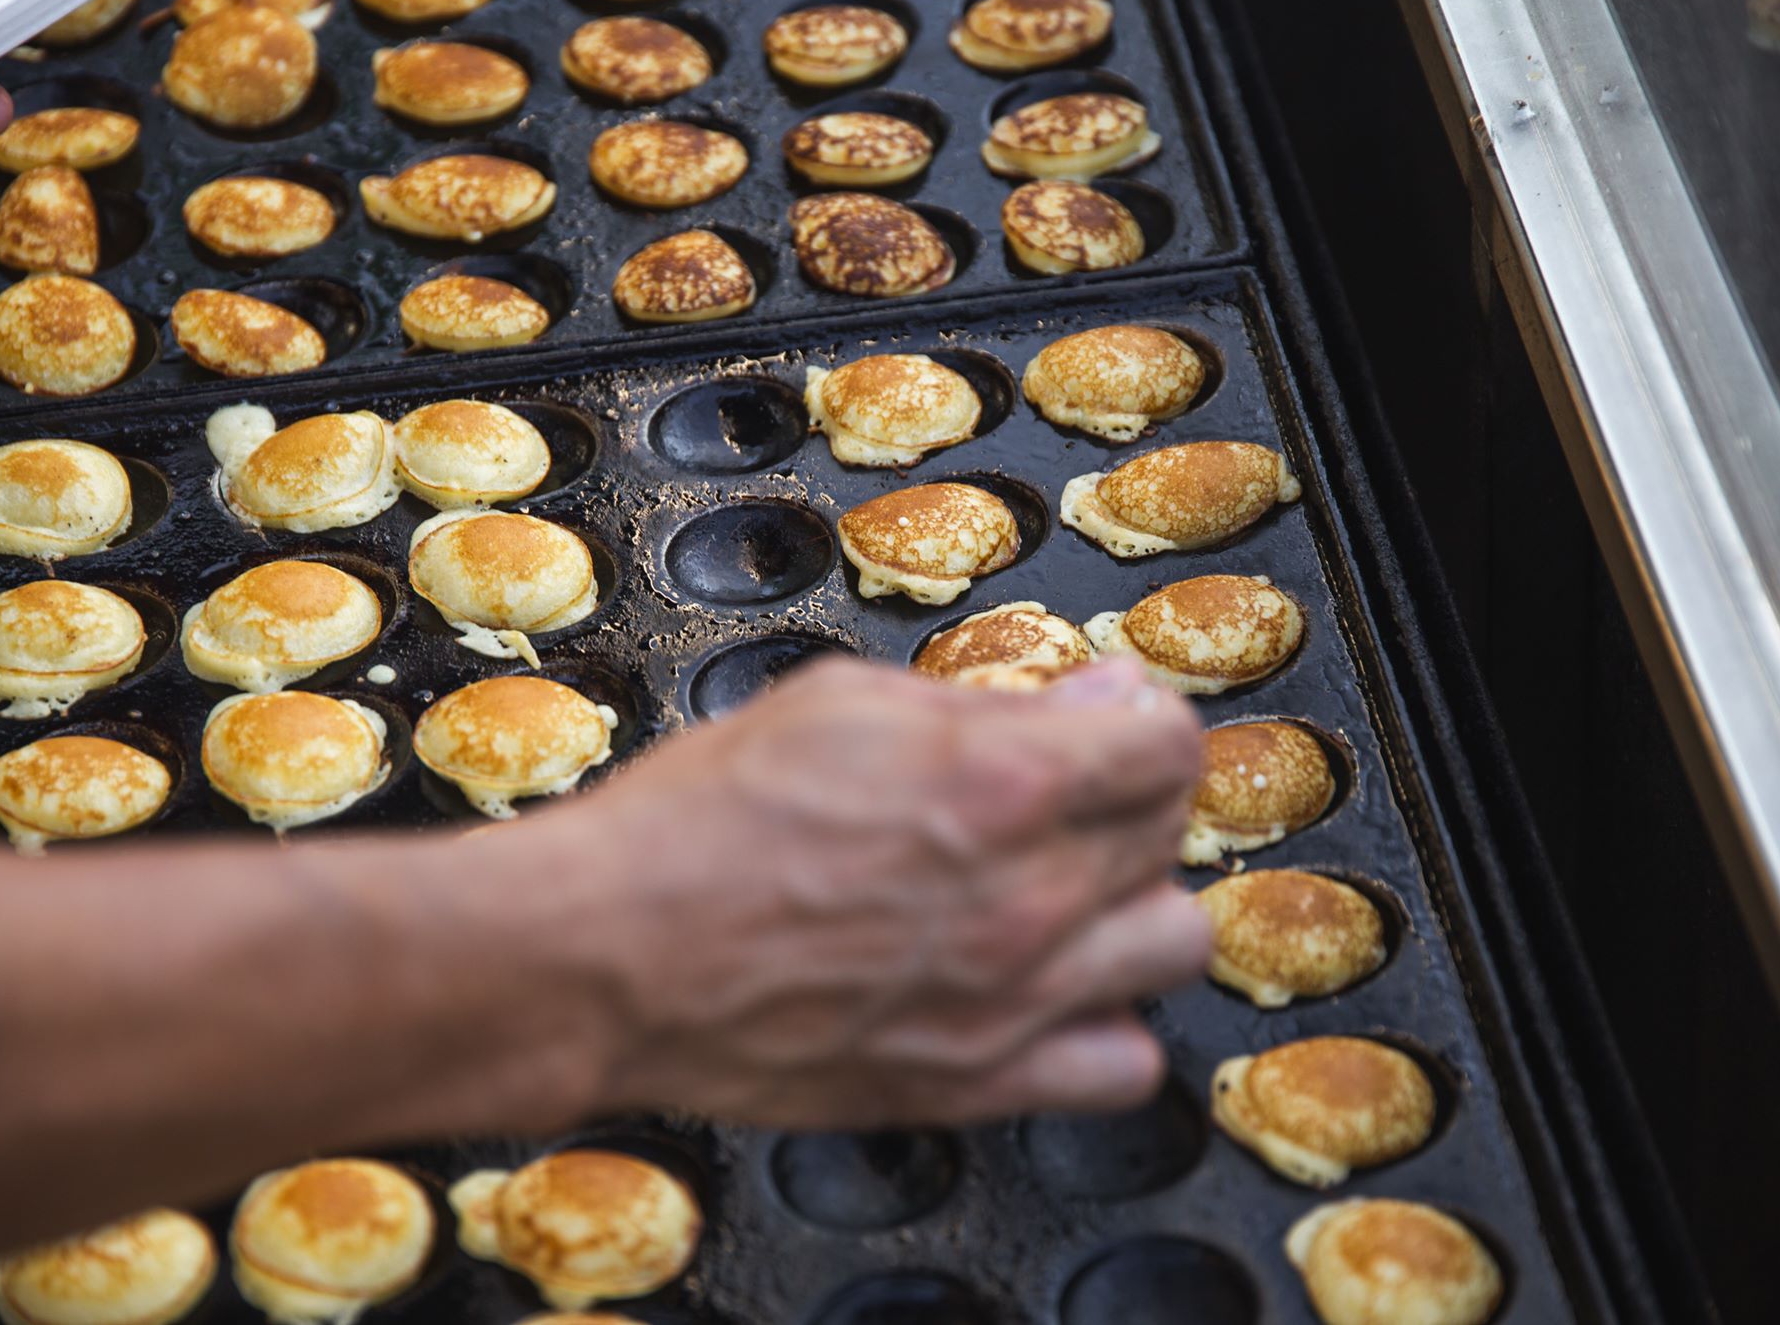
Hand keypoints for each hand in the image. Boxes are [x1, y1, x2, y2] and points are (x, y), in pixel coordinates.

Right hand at [564, 656, 1209, 1128]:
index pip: (1169, 742)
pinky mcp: (976, 1081)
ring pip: (1174, 944)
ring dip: (1131, 907)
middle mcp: (1026, 894)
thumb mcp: (837, 703)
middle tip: (1062, 794)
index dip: (1141, 721)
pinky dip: (1104, 1026)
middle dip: (1124, 797)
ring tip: (1065, 893)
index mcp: (1000, 780)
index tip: (1109, 724)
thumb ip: (980, 702)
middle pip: (1170, 832)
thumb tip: (1086, 698)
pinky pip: (1124, 1066)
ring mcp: (1011, 999)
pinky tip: (1050, 991)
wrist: (605, 956)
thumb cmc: (694, 824)